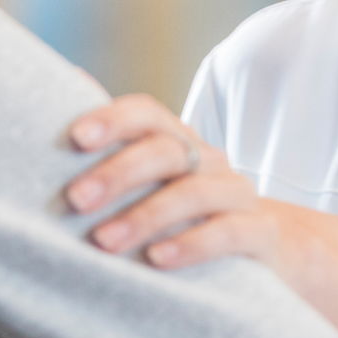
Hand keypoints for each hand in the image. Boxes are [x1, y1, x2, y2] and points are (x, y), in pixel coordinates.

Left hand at [66, 94, 282, 270]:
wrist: (266, 249)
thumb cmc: (185, 216)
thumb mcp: (150, 185)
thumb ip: (113, 145)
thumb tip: (71, 78)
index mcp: (177, 143)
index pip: (146, 114)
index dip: (113, 119)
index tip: (76, 137)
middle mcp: (209, 161)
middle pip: (166, 152)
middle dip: (118, 173)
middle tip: (77, 200)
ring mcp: (238, 195)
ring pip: (194, 194)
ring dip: (146, 216)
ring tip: (105, 241)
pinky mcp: (261, 234)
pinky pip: (229, 233)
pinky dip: (191, 245)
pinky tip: (156, 259)